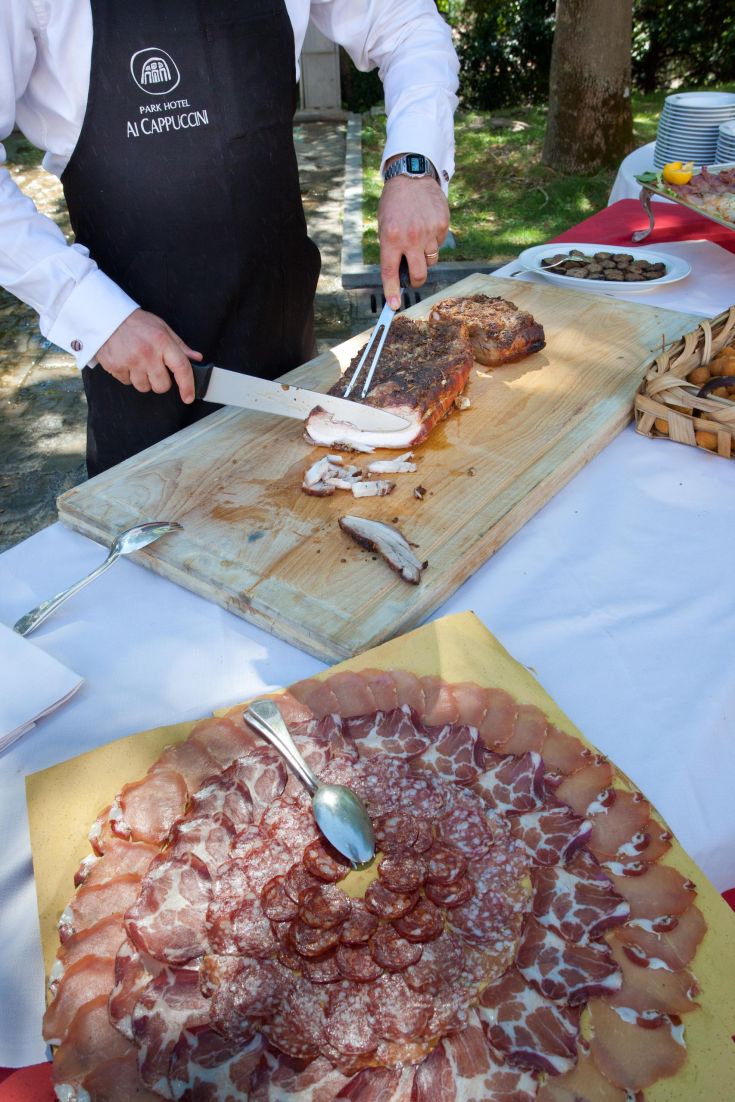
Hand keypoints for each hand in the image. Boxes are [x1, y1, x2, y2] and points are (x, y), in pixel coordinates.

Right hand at [95, 309, 201, 402]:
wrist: (107, 317)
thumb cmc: (136, 323)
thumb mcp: (162, 328)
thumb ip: (180, 346)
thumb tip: (196, 358)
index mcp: (162, 342)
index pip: (181, 368)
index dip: (188, 386)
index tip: (188, 397)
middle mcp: (147, 353)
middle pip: (162, 386)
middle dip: (160, 381)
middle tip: (154, 368)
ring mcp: (130, 361)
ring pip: (144, 387)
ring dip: (143, 379)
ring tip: (138, 362)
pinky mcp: (115, 367)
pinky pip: (127, 382)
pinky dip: (128, 375)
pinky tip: (126, 361)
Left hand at [378, 175, 449, 308]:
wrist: (411, 175)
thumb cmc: (394, 203)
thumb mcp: (384, 225)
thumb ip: (391, 249)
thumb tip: (398, 274)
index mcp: (391, 238)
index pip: (390, 272)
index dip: (392, 292)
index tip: (394, 306)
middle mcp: (410, 237)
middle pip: (418, 275)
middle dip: (416, 281)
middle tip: (413, 278)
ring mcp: (429, 232)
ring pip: (431, 261)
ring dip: (424, 257)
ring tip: (418, 240)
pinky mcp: (442, 225)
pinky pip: (439, 244)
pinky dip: (433, 240)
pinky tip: (427, 225)